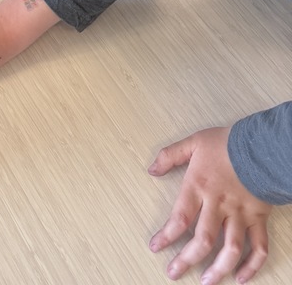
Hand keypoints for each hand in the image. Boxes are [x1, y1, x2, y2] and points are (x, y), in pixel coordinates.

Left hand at [148, 127, 271, 283]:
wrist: (260, 144)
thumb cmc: (226, 142)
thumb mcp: (193, 142)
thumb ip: (170, 155)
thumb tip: (151, 169)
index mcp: (199, 186)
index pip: (180, 218)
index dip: (167, 236)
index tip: (156, 247)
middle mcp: (219, 204)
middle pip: (202, 240)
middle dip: (187, 260)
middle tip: (174, 273)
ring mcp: (240, 214)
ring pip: (230, 249)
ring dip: (218, 269)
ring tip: (207, 283)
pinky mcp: (259, 218)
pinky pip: (258, 247)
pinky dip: (252, 266)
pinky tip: (241, 278)